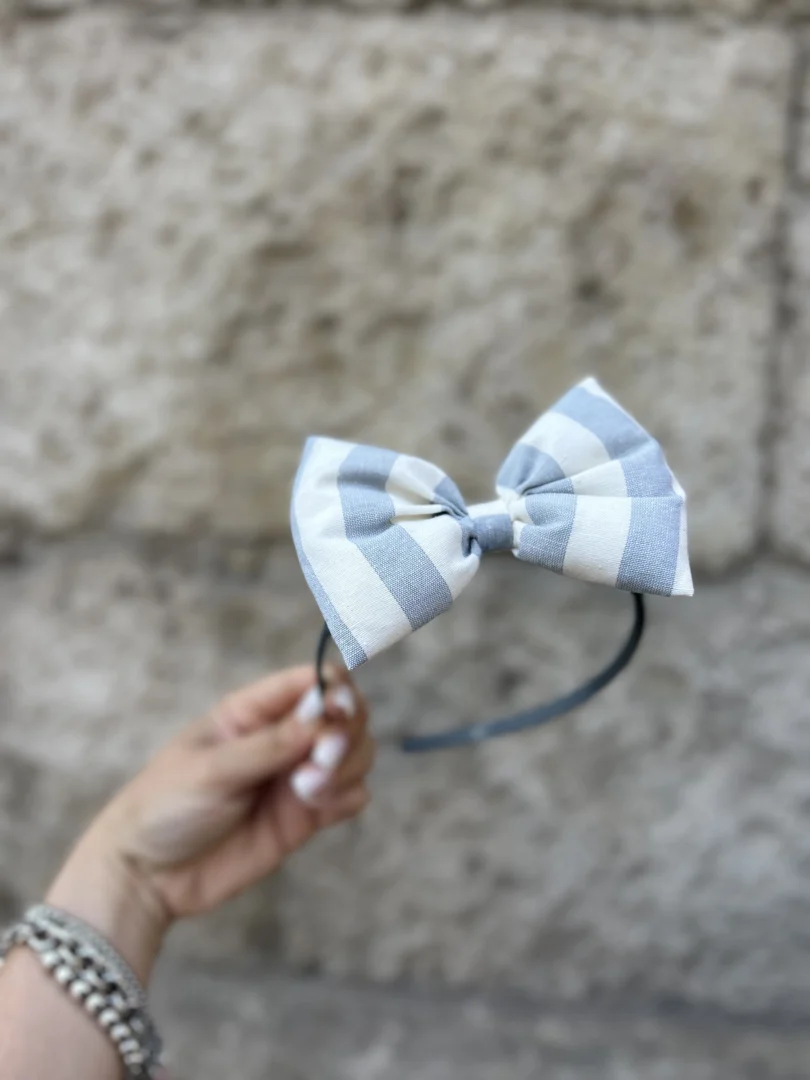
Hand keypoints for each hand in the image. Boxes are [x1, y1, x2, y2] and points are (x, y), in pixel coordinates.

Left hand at [46, 666, 372, 980]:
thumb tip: (324, 711)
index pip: (312, 680)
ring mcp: (296, 777)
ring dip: (348, 765)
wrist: (148, 878)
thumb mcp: (211, 770)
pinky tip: (319, 808)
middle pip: (346, 714)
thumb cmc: (165, 807)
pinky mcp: (305, 816)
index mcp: (253, 711)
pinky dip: (348, 796)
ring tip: (308, 790)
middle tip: (322, 759)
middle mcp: (282, 738)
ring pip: (356, 752)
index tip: (337, 710)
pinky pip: (352, 795)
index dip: (335, 688)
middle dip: (346, 732)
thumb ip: (271, 743)